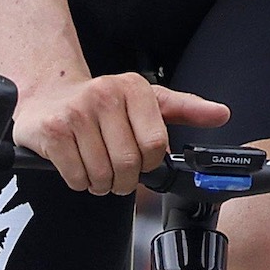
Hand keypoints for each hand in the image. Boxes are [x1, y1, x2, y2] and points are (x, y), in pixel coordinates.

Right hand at [12, 72, 229, 196]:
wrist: (48, 96)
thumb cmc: (101, 103)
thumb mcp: (146, 100)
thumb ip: (185, 108)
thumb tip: (221, 113)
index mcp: (133, 88)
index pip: (156, 144)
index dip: (150, 161)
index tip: (142, 158)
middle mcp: (104, 95)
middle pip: (130, 164)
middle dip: (125, 178)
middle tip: (117, 168)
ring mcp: (76, 113)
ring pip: (103, 175)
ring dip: (101, 182)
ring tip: (96, 165)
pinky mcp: (52, 132)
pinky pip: (77, 178)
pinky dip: (80, 181)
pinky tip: (77, 163)